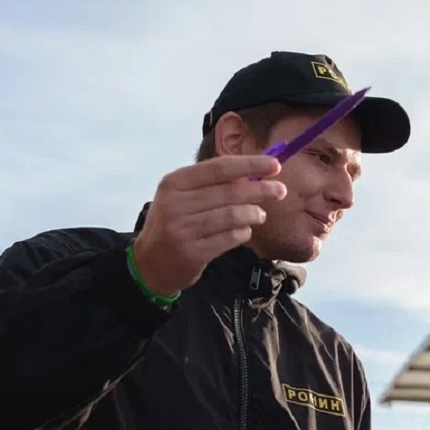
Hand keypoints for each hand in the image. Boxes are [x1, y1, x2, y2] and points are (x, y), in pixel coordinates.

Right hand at [131, 155, 287, 295]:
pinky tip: (245, 231)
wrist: (150, 264)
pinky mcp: (193, 252)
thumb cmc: (173, 223)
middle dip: (260, 189)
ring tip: (260, 214)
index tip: (275, 165)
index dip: (250, 165)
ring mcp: (183, 229)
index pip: (219, 167)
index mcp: (174, 182)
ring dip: (253, 214)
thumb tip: (254, 174)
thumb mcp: (181, 196)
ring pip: (232, 215)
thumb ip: (211, 184)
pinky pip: (229, 238)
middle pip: (229, 191)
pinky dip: (243, 233)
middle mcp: (176, 203)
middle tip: (280, 190)